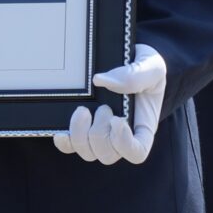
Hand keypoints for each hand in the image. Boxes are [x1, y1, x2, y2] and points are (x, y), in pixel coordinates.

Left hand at [54, 44, 166, 164]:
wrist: (129, 57)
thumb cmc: (146, 67)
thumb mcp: (151, 66)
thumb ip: (135, 75)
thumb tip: (101, 81)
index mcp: (142, 127)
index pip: (137, 152)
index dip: (124, 144)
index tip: (117, 120)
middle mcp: (120, 136)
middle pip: (107, 155)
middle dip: (100, 135)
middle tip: (103, 108)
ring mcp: (100, 132)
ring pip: (88, 152)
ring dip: (81, 135)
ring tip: (83, 110)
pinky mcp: (82, 126)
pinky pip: (70, 145)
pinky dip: (64, 141)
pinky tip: (61, 130)